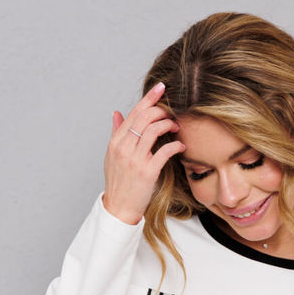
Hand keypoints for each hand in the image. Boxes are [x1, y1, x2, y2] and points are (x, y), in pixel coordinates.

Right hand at [102, 81, 184, 224]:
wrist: (119, 207)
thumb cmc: (118, 182)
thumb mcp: (112, 155)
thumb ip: (116, 132)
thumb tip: (117, 113)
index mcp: (116, 141)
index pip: (134, 113)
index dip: (149, 98)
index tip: (161, 87)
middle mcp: (124, 147)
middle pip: (145, 117)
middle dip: (162, 110)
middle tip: (172, 111)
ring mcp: (135, 159)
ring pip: (154, 130)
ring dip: (169, 124)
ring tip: (176, 127)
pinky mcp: (147, 172)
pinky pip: (165, 151)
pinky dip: (175, 145)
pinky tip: (181, 145)